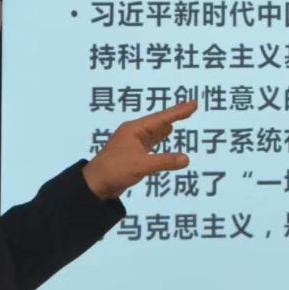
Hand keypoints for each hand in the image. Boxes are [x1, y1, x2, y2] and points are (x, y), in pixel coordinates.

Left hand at [82, 99, 197, 199]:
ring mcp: (133, 143)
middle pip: (158, 121)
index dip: (178, 111)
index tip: (194, 104)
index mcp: (133, 130)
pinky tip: (166, 134)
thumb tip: (186, 159)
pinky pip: (151, 142)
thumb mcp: (141, 165)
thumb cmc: (114, 171)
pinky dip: (161, 137)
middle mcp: (133, 133)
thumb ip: (164, 161)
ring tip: (181, 117)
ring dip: (167, 124)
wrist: (95, 185)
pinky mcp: (133, 154)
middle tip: (191, 108)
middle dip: (175, 114)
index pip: (161, 118)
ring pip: (154, 131)